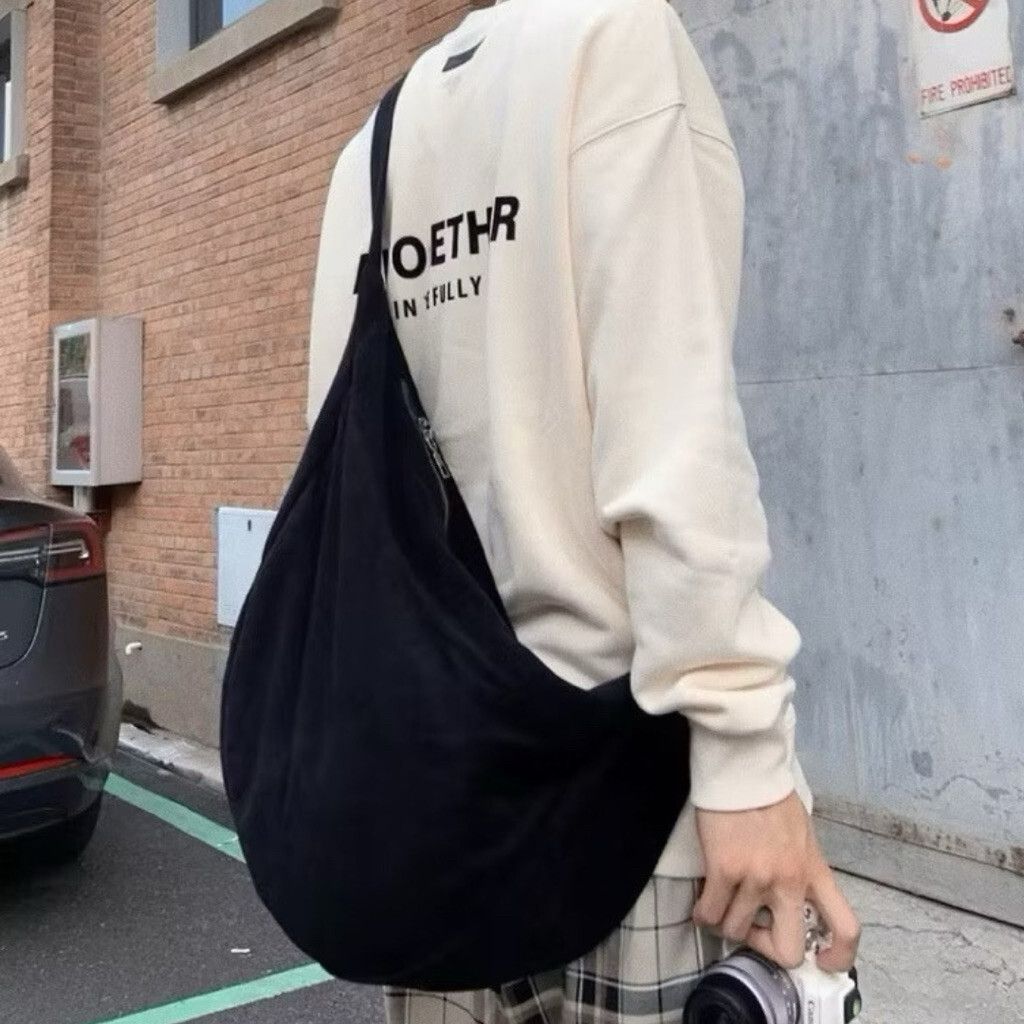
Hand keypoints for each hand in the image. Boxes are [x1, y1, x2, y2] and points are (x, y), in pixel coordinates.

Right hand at [693, 791, 860, 971]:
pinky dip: (702, 913)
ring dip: (726, 922)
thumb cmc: (769, 796)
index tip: (820, 959)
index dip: (837, 957)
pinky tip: (702, 900)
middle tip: (752, 928)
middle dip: (765, 947)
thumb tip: (790, 898)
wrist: (743, 767)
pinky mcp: (724, 868)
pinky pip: (709, 913)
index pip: (845, 928)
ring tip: (721, 903)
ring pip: (737, 932)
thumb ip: (800, 869)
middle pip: (788, 950)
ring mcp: (756, 877)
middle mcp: (790, 881)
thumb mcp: (802, 836)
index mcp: (814, 871)